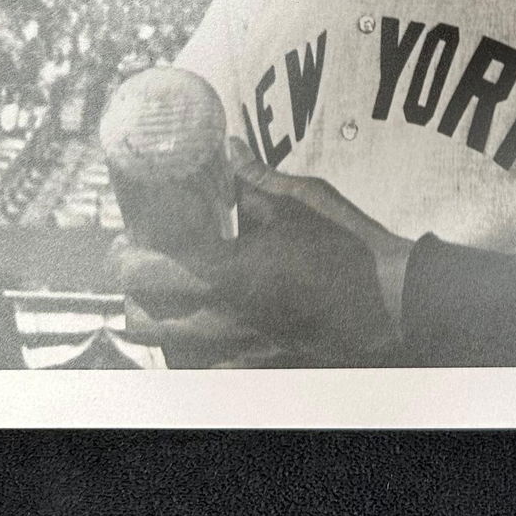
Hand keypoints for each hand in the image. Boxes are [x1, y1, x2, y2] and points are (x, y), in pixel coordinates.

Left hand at [110, 140, 413, 365]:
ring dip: (162, 324)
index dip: (124, 257)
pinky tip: (215, 325)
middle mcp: (221, 319)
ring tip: (178, 297)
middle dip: (133, 295)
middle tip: (147, 269)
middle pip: (141, 322)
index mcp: (226, 272)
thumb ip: (253, 177)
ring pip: (168, 352)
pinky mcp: (259, 368)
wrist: (392, 301)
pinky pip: (207, 369)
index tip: (128, 242)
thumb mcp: (300, 200)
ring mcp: (238, 351)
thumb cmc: (347, 245)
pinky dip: (197, 350)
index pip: (144, 273)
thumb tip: (228, 146)